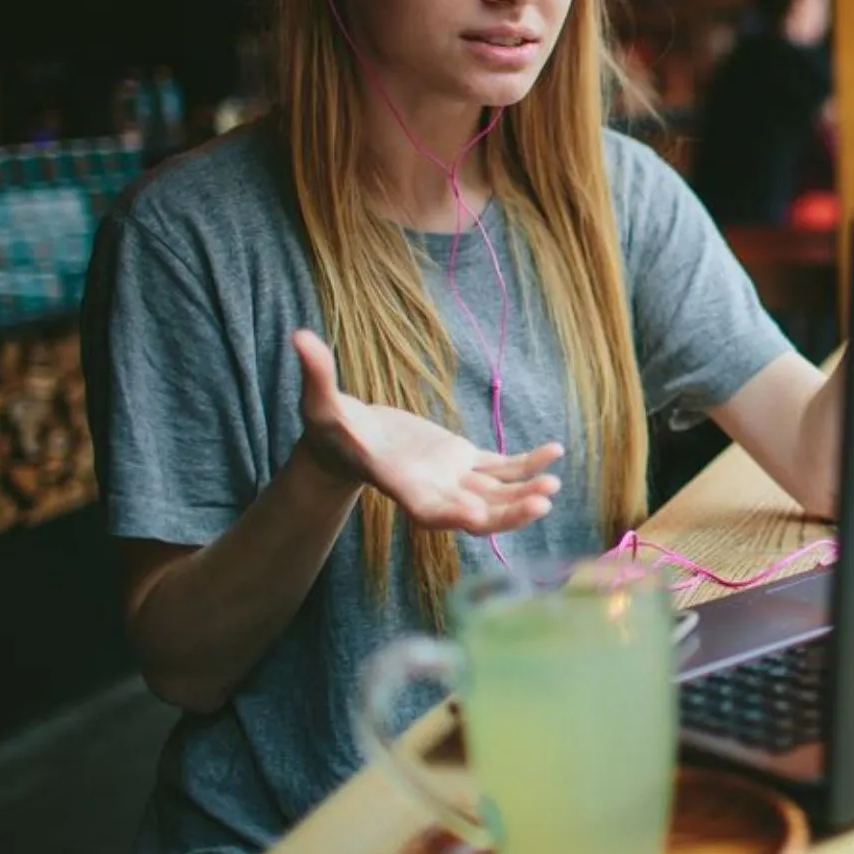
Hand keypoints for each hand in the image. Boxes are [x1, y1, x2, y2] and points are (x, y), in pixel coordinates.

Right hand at [291, 330, 562, 535]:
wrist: (346, 440)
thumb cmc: (329, 426)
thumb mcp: (319, 402)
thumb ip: (317, 374)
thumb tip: (299, 336)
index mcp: (398, 483)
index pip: (426, 508)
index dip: (449, 513)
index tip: (474, 517)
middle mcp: (429, 488)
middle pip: (472, 511)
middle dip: (506, 513)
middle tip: (541, 505)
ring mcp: (450, 478)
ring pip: (493, 494)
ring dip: (524, 491)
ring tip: (554, 484)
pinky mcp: (462, 462)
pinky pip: (500, 468)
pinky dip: (526, 464)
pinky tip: (554, 452)